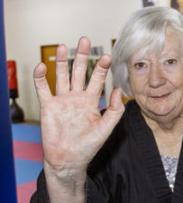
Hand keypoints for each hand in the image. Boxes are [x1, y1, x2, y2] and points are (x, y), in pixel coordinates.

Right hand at [33, 37, 123, 178]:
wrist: (69, 159)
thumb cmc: (88, 146)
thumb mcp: (106, 128)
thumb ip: (115, 110)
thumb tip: (120, 90)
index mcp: (91, 102)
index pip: (97, 80)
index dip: (101, 68)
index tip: (107, 56)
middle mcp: (77, 98)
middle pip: (79, 72)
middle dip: (82, 57)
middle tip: (85, 40)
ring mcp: (62, 101)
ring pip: (62, 76)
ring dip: (62, 61)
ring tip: (64, 46)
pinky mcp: (48, 106)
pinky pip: (43, 88)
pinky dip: (40, 77)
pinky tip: (42, 66)